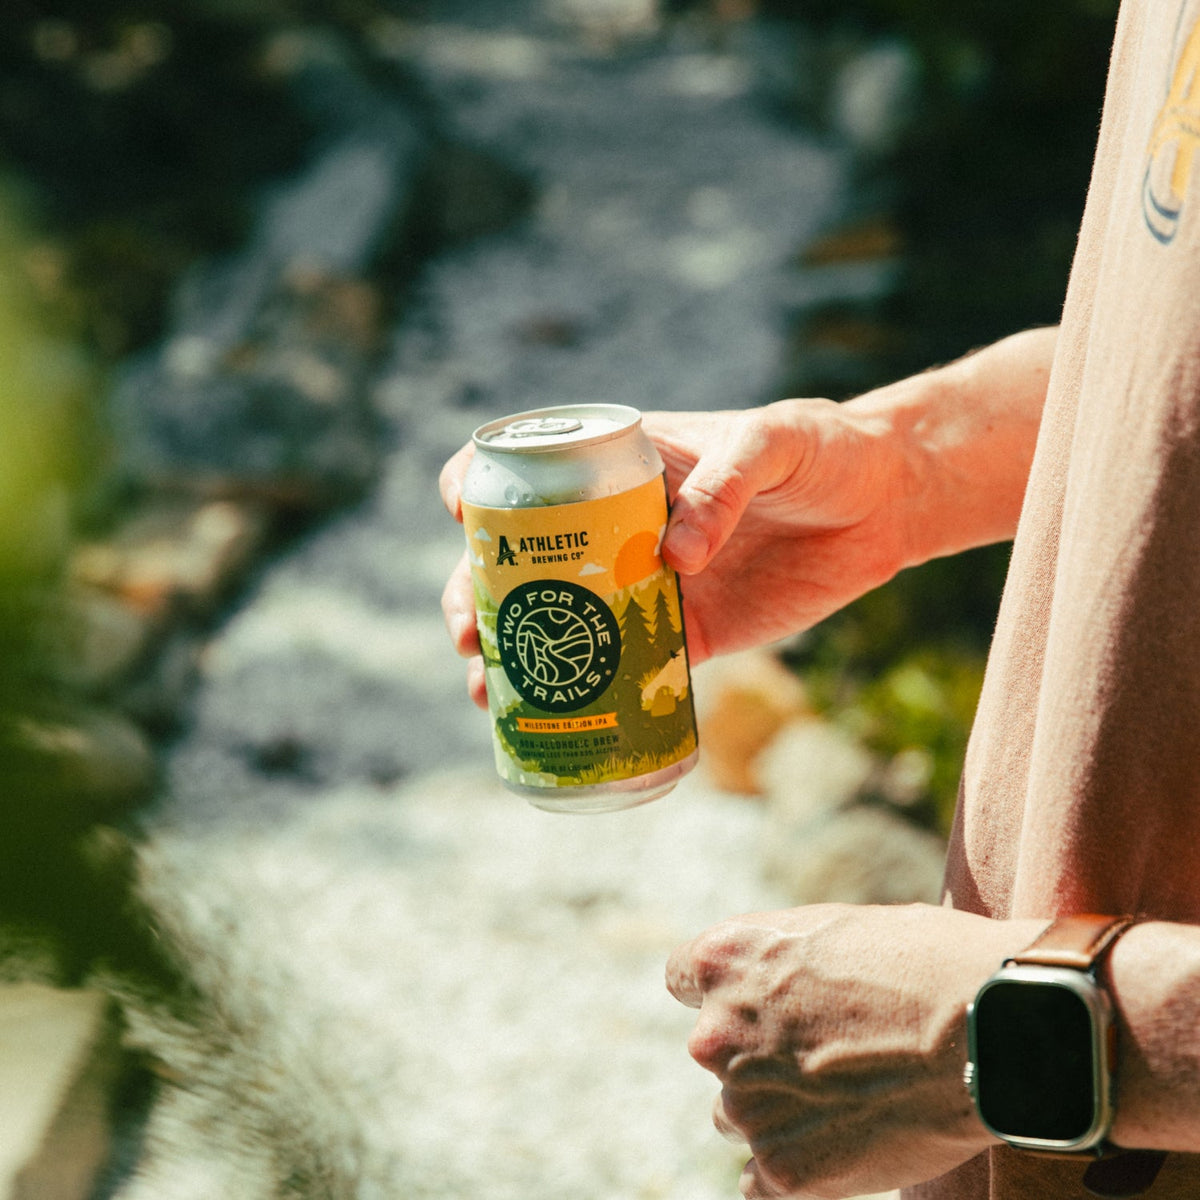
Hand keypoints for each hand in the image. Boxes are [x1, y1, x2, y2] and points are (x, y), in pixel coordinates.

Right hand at [438, 397, 911, 706]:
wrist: (880, 508)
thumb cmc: (821, 451)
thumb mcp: (773, 441)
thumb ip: (728, 481)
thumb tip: (672, 557)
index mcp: (620, 464)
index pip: (527, 466)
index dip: (478, 487)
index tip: (462, 518)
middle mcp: (615, 526)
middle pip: (519, 559)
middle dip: (477, 595)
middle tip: (472, 634)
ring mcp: (643, 584)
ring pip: (557, 621)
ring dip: (511, 655)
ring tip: (488, 691)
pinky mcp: (684, 633)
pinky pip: (622, 667)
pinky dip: (583, 695)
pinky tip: (551, 721)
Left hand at [666, 904, 1042, 1198]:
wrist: (992, 1027)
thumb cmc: (925, 960)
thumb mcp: (833, 930)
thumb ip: (778, 965)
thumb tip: (766, 986)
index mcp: (724, 959)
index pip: (682, 978)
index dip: (722, 992)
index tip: (756, 1002)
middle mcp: (717, 1032)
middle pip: (715, 1053)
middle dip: (757, 1054)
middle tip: (828, 1054)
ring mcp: (748, 1105)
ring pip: (739, 1115)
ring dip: (778, 1110)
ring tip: (852, 1097)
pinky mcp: (785, 1169)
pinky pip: (758, 1181)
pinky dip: (791, 1169)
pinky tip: (839, 1148)